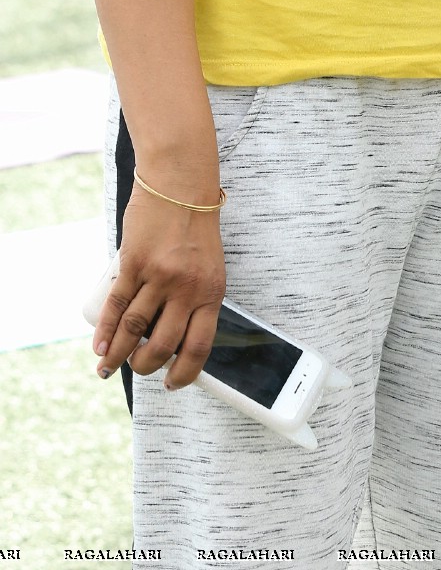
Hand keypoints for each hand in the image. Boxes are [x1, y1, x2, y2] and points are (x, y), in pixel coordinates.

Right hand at [93, 185, 225, 389]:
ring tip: (107, 368)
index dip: (184, 372)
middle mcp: (186, 288)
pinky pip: (116, 305)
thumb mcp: (209, 266)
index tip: (172, 384)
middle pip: (163, 344)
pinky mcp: (134, 263)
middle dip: (146, 366)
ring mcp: (159, 276)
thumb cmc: (195, 228)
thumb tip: (175, 337)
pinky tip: (99, 347)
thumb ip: (195, 298)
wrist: (180, 184)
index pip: (200, 346)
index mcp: (211, 292)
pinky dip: (105, 331)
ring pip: (134, 329)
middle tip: (137, 369)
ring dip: (118, 355)